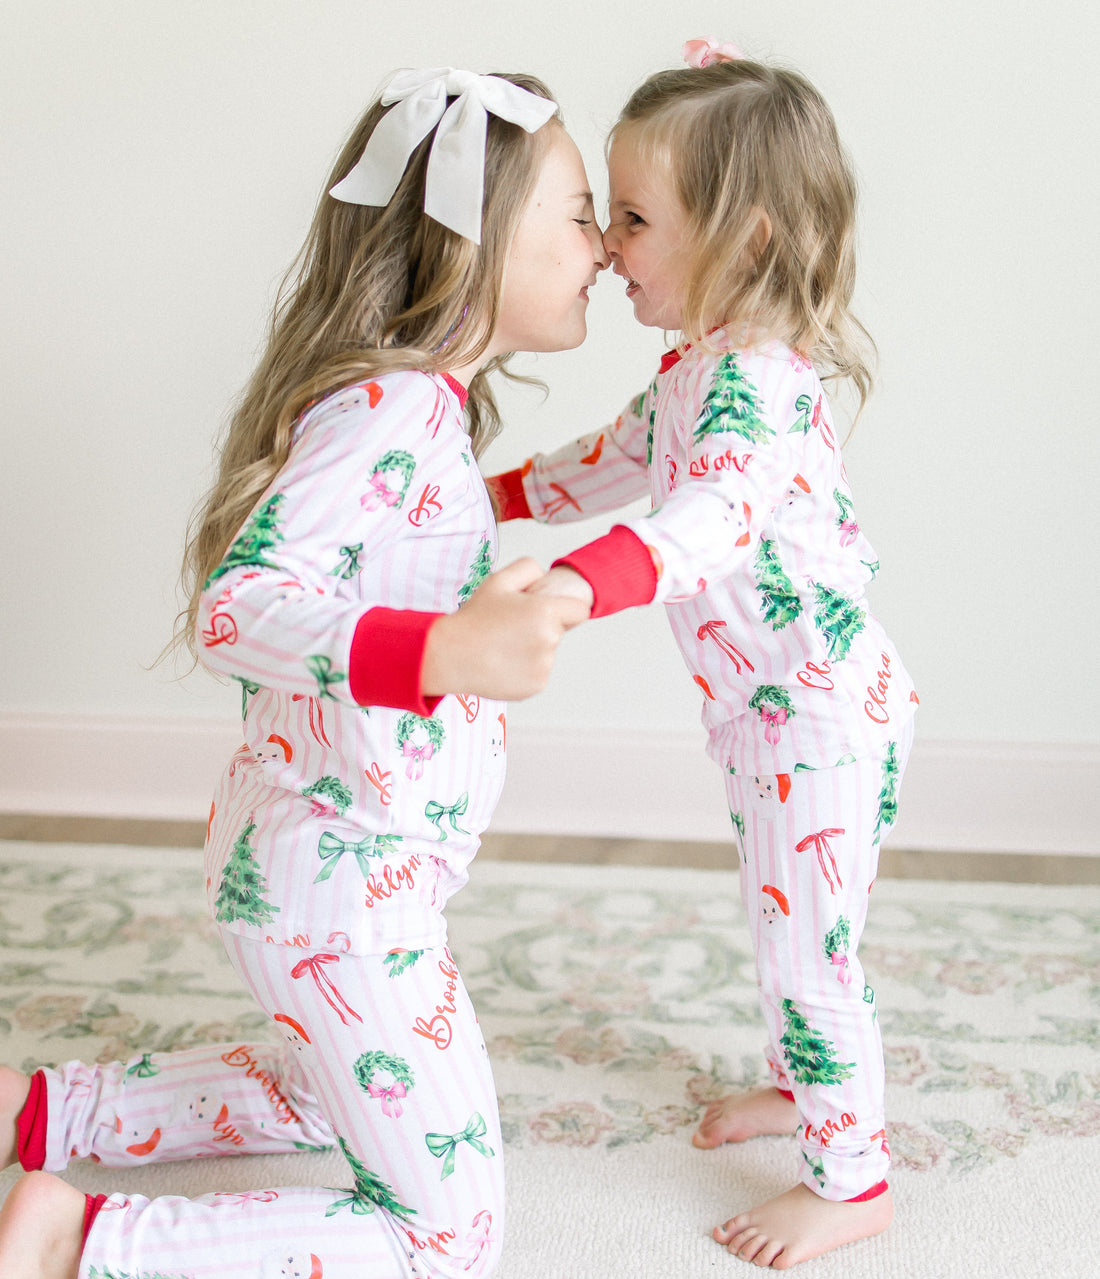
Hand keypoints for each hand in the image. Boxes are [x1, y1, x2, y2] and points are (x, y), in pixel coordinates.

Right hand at [422, 558, 588, 699]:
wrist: (451, 655)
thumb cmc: (473, 619)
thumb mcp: (498, 581)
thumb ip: (528, 568)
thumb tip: (546, 576)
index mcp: (545, 613)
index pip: (580, 611)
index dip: (566, 608)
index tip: (550, 611)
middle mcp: (549, 641)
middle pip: (559, 632)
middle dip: (542, 628)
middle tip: (511, 628)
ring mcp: (543, 667)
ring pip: (547, 654)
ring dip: (532, 650)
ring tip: (502, 647)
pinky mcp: (535, 686)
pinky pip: (538, 674)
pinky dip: (524, 670)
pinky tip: (502, 663)